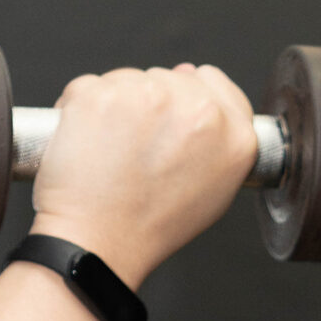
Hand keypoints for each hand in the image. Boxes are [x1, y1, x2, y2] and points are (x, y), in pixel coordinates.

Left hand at [30, 61, 258, 286]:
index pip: (215, 81)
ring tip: (115, 151)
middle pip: (169, 79)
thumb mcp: (215, 192)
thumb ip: (220, 139)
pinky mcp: (102, 93)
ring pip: (130, 79)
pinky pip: (92, 86)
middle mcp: (197, 109)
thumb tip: (199, 90)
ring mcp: (148, 96)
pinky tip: (92, 143)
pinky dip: (87, 109)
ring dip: (120, 105)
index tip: (173, 115)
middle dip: (153, 105)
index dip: (190, 96)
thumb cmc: (151, 225)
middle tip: (140, 150)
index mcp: (233, 136)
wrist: (99, 242)